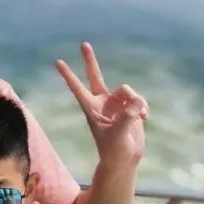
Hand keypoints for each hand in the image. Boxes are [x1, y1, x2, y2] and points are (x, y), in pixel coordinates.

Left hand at [56, 42, 148, 166]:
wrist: (125, 159)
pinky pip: (139, 99)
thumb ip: (127, 117)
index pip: (77, 88)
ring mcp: (115, 104)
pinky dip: (144, 108)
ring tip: (140, 116)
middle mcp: (102, 102)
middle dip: (90, 60)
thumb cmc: (115, 151)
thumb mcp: (119, 135)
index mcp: (91, 108)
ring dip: (135, 101)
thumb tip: (138, 101)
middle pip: (95, 75)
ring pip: (127, 90)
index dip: (68, 75)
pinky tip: (145, 119)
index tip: (58, 62)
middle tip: (83, 44)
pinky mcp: (129, 107)